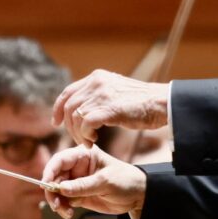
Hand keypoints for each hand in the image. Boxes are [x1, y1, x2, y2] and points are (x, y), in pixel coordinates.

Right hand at [42, 145, 146, 218]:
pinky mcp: (78, 195)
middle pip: (55, 177)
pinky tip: (69, 213)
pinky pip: (64, 201)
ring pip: (57, 191)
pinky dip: (63, 208)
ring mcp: (76, 182)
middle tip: (56, 205)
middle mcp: (77, 167)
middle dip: (52, 191)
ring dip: (57, 202)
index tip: (45, 184)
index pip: (60, 160)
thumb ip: (84, 185)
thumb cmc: (126, 180)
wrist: (138, 196)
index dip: (50, 171)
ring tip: (66, 212)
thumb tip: (62, 189)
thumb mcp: (106, 182)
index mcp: (83, 155)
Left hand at [52, 69, 169, 145]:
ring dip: (78, 134)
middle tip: (78, 139)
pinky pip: (85, 124)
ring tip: (89, 141)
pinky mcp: (108, 109)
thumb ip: (98, 96)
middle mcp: (96, 83)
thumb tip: (82, 111)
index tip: (56, 123)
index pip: (68, 92)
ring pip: (75, 117)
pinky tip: (95, 140)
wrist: (161, 103)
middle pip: (68, 106)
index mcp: (97, 77)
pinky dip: (86, 135)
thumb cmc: (142, 102)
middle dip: (69, 126)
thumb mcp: (115, 92)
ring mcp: (101, 95)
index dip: (58, 108)